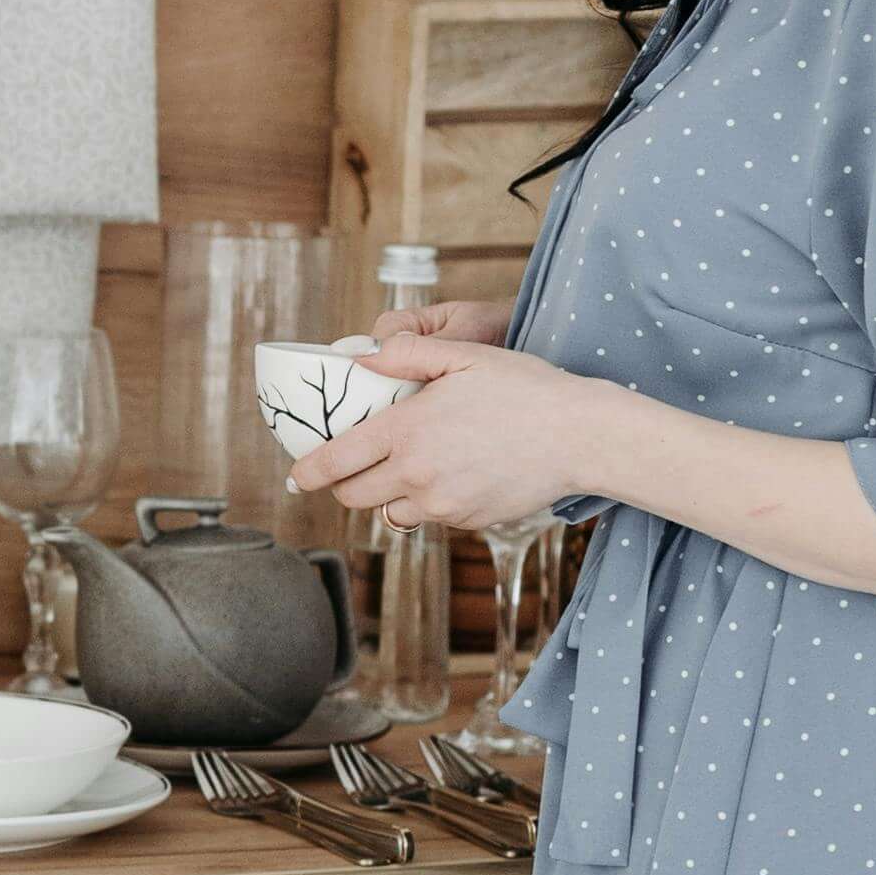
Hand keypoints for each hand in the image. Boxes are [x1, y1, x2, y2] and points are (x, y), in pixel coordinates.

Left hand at [288, 329, 605, 536]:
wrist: (579, 435)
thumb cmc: (525, 388)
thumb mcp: (463, 354)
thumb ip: (405, 353)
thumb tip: (359, 354)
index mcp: (407, 429)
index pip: (334, 461)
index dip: (307, 472)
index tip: (296, 477)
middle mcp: (416, 473)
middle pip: (353, 496)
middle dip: (343, 485)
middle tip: (349, 469)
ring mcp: (441, 504)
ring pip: (389, 513)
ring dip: (385, 496)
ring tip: (404, 469)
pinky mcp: (466, 521)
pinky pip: (429, 518)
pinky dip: (426, 503)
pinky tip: (449, 475)